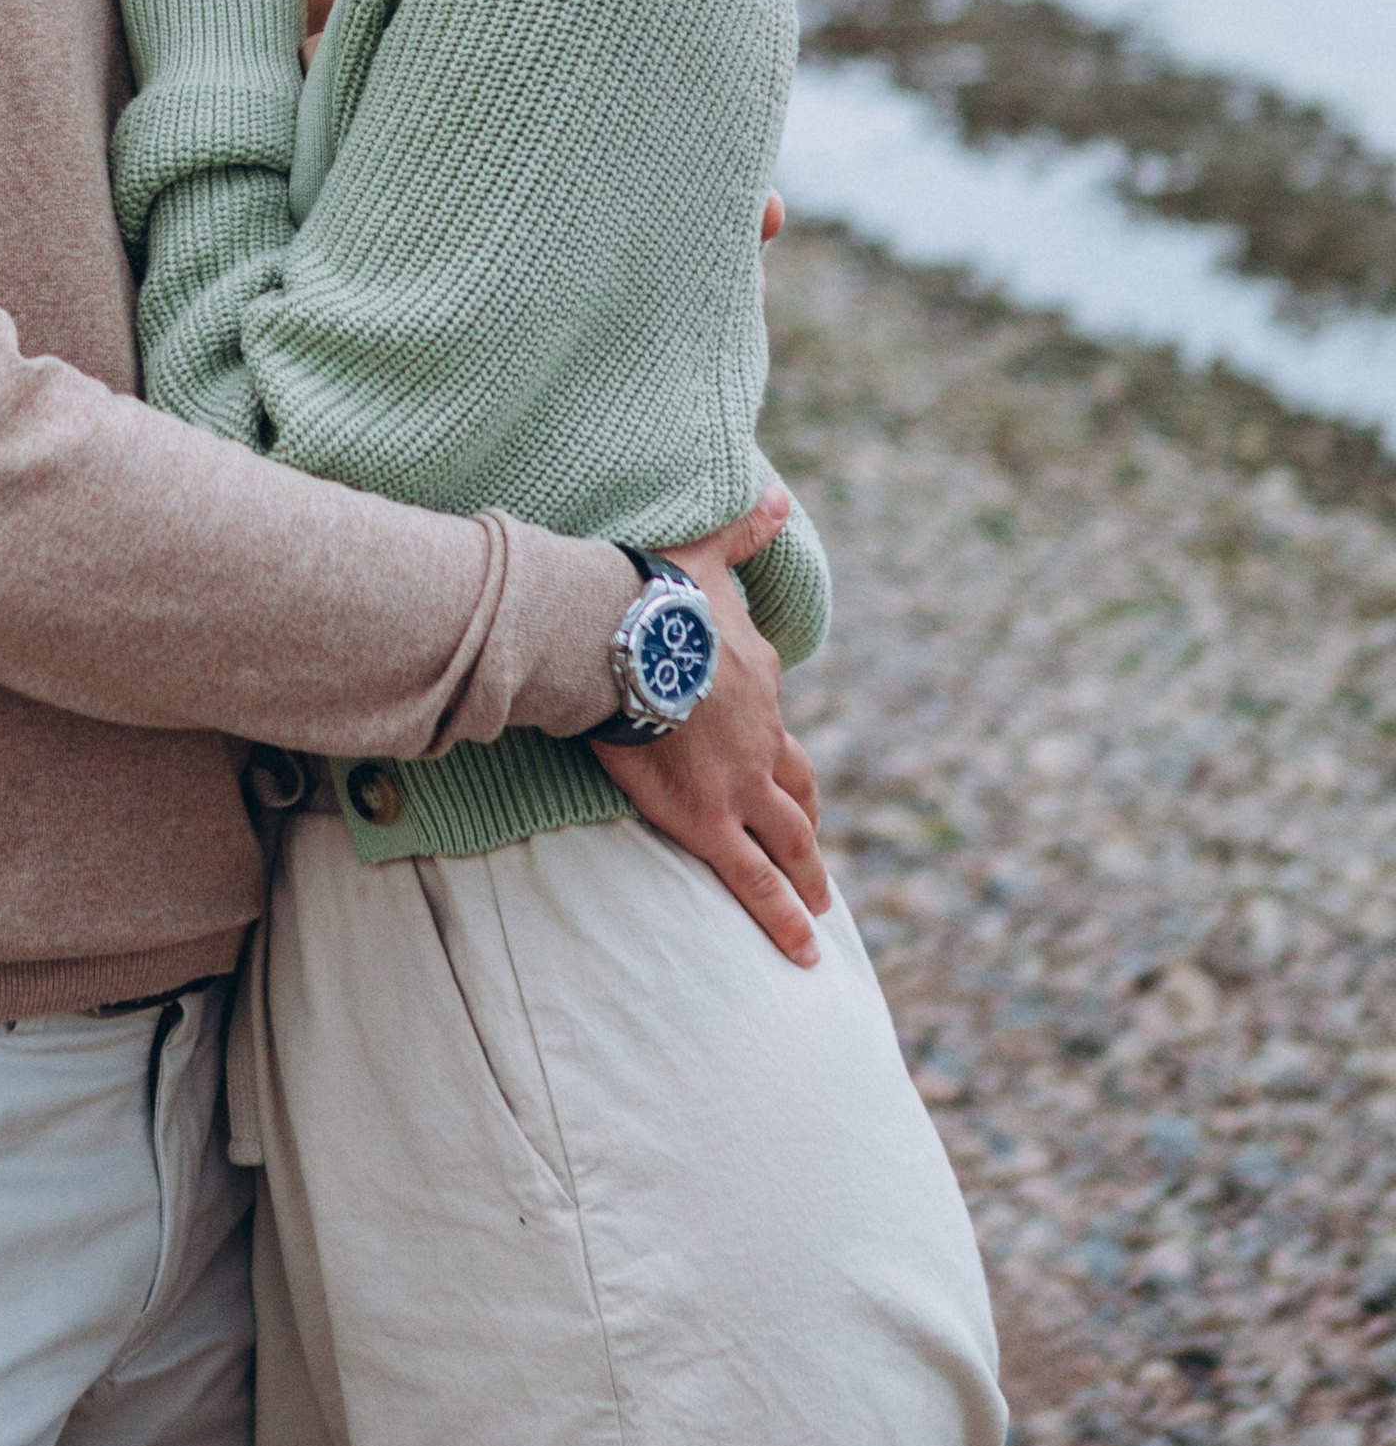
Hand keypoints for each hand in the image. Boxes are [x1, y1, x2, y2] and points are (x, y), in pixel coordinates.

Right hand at [594, 485, 829, 967]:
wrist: (625, 636)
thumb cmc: (655, 591)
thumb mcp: (708, 551)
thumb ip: (744, 529)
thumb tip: (776, 492)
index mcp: (757, 679)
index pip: (773, 717)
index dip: (773, 740)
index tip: (772, 759)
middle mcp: (763, 736)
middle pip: (799, 785)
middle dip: (808, 816)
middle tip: (814, 846)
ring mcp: (742, 785)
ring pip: (791, 838)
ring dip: (809, 875)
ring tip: (820, 911)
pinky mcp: (711, 822)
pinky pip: (755, 879)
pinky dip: (782, 918)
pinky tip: (806, 953)